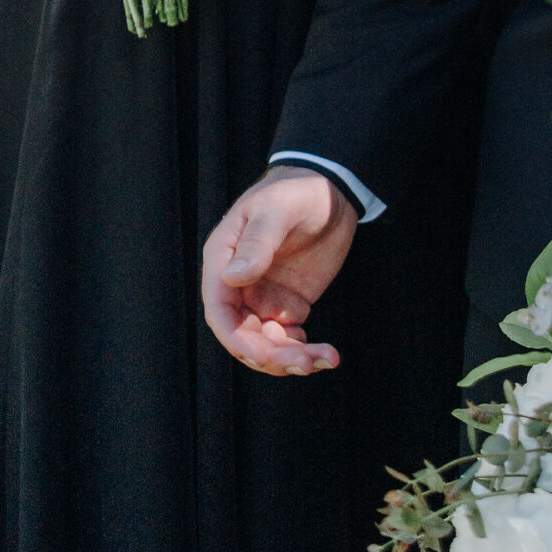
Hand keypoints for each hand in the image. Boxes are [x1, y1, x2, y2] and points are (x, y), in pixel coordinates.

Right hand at [201, 166, 356, 374]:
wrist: (331, 189)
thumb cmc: (297, 190)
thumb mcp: (278, 208)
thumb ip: (258, 241)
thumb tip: (233, 277)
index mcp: (223, 260)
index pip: (219, 310)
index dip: (235, 338)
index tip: (262, 354)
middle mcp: (238, 285)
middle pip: (242, 336)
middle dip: (270, 355)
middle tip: (305, 361)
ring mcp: (262, 298)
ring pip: (265, 344)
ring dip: (289, 360)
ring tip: (324, 359)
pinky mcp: (287, 306)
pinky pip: (287, 340)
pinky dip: (303, 352)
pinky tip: (325, 353)